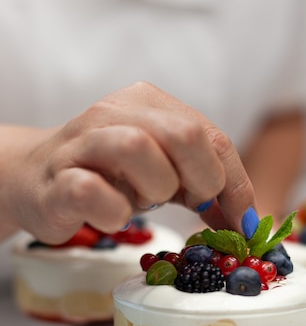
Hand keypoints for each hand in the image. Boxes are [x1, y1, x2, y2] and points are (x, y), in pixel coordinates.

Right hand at [5, 82, 257, 243]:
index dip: (236, 184)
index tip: (243, 222)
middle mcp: (115, 112)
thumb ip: (204, 187)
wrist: (37, 178)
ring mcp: (83, 142)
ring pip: (138, 149)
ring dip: (156, 189)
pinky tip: (112, 215)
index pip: (212, 137)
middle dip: (203, 181)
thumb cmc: (109, 177)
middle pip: (185, 135)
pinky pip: (93, 192)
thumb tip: (247, 221)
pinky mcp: (58, 178)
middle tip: (193, 204)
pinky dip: (114, 213)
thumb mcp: (164, 173)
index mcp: (148, 103)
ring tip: (144, 202)